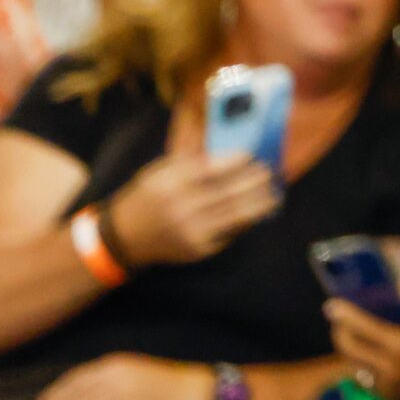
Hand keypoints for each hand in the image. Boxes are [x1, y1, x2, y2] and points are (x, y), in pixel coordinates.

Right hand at [104, 152, 279, 266]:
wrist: (125, 236)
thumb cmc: (148, 197)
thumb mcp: (159, 172)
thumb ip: (189, 161)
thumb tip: (226, 150)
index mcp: (170, 184)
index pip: (210, 170)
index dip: (234, 162)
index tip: (250, 155)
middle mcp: (182, 208)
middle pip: (228, 193)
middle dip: (253, 181)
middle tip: (268, 172)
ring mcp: (192, 231)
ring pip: (235, 215)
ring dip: (258, 203)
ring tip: (273, 194)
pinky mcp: (199, 249)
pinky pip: (229, 233)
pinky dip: (245, 222)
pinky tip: (256, 212)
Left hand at [330, 283, 399, 399]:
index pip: (363, 328)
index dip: (345, 315)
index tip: (332, 305)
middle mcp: (389, 369)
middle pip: (349, 350)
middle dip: (340, 333)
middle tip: (341, 320)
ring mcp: (388, 387)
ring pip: (354, 368)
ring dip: (349, 351)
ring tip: (353, 336)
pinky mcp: (392, 397)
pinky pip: (366, 382)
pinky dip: (361, 368)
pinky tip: (368, 358)